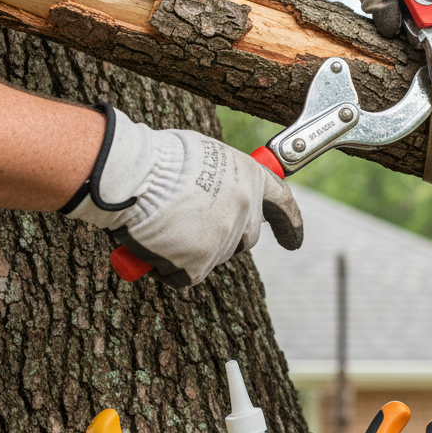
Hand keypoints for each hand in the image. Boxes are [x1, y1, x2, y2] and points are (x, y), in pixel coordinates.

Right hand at [63, 105, 301, 287]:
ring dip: (188, 251)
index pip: (281, 202)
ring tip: (159, 226)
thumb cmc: (160, 158)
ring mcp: (225, 238)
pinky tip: (152, 246)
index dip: (289, 224)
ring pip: (212, 258)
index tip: (293, 242)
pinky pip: (184, 275)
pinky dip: (167, 268)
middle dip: (222, 239)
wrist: (137, 173)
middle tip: (189, 230)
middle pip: (244, 240)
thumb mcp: (204, 157)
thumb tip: (213, 199)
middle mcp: (246, 209)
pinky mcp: (200, 262)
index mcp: (250, 176)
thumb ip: (220, 181)